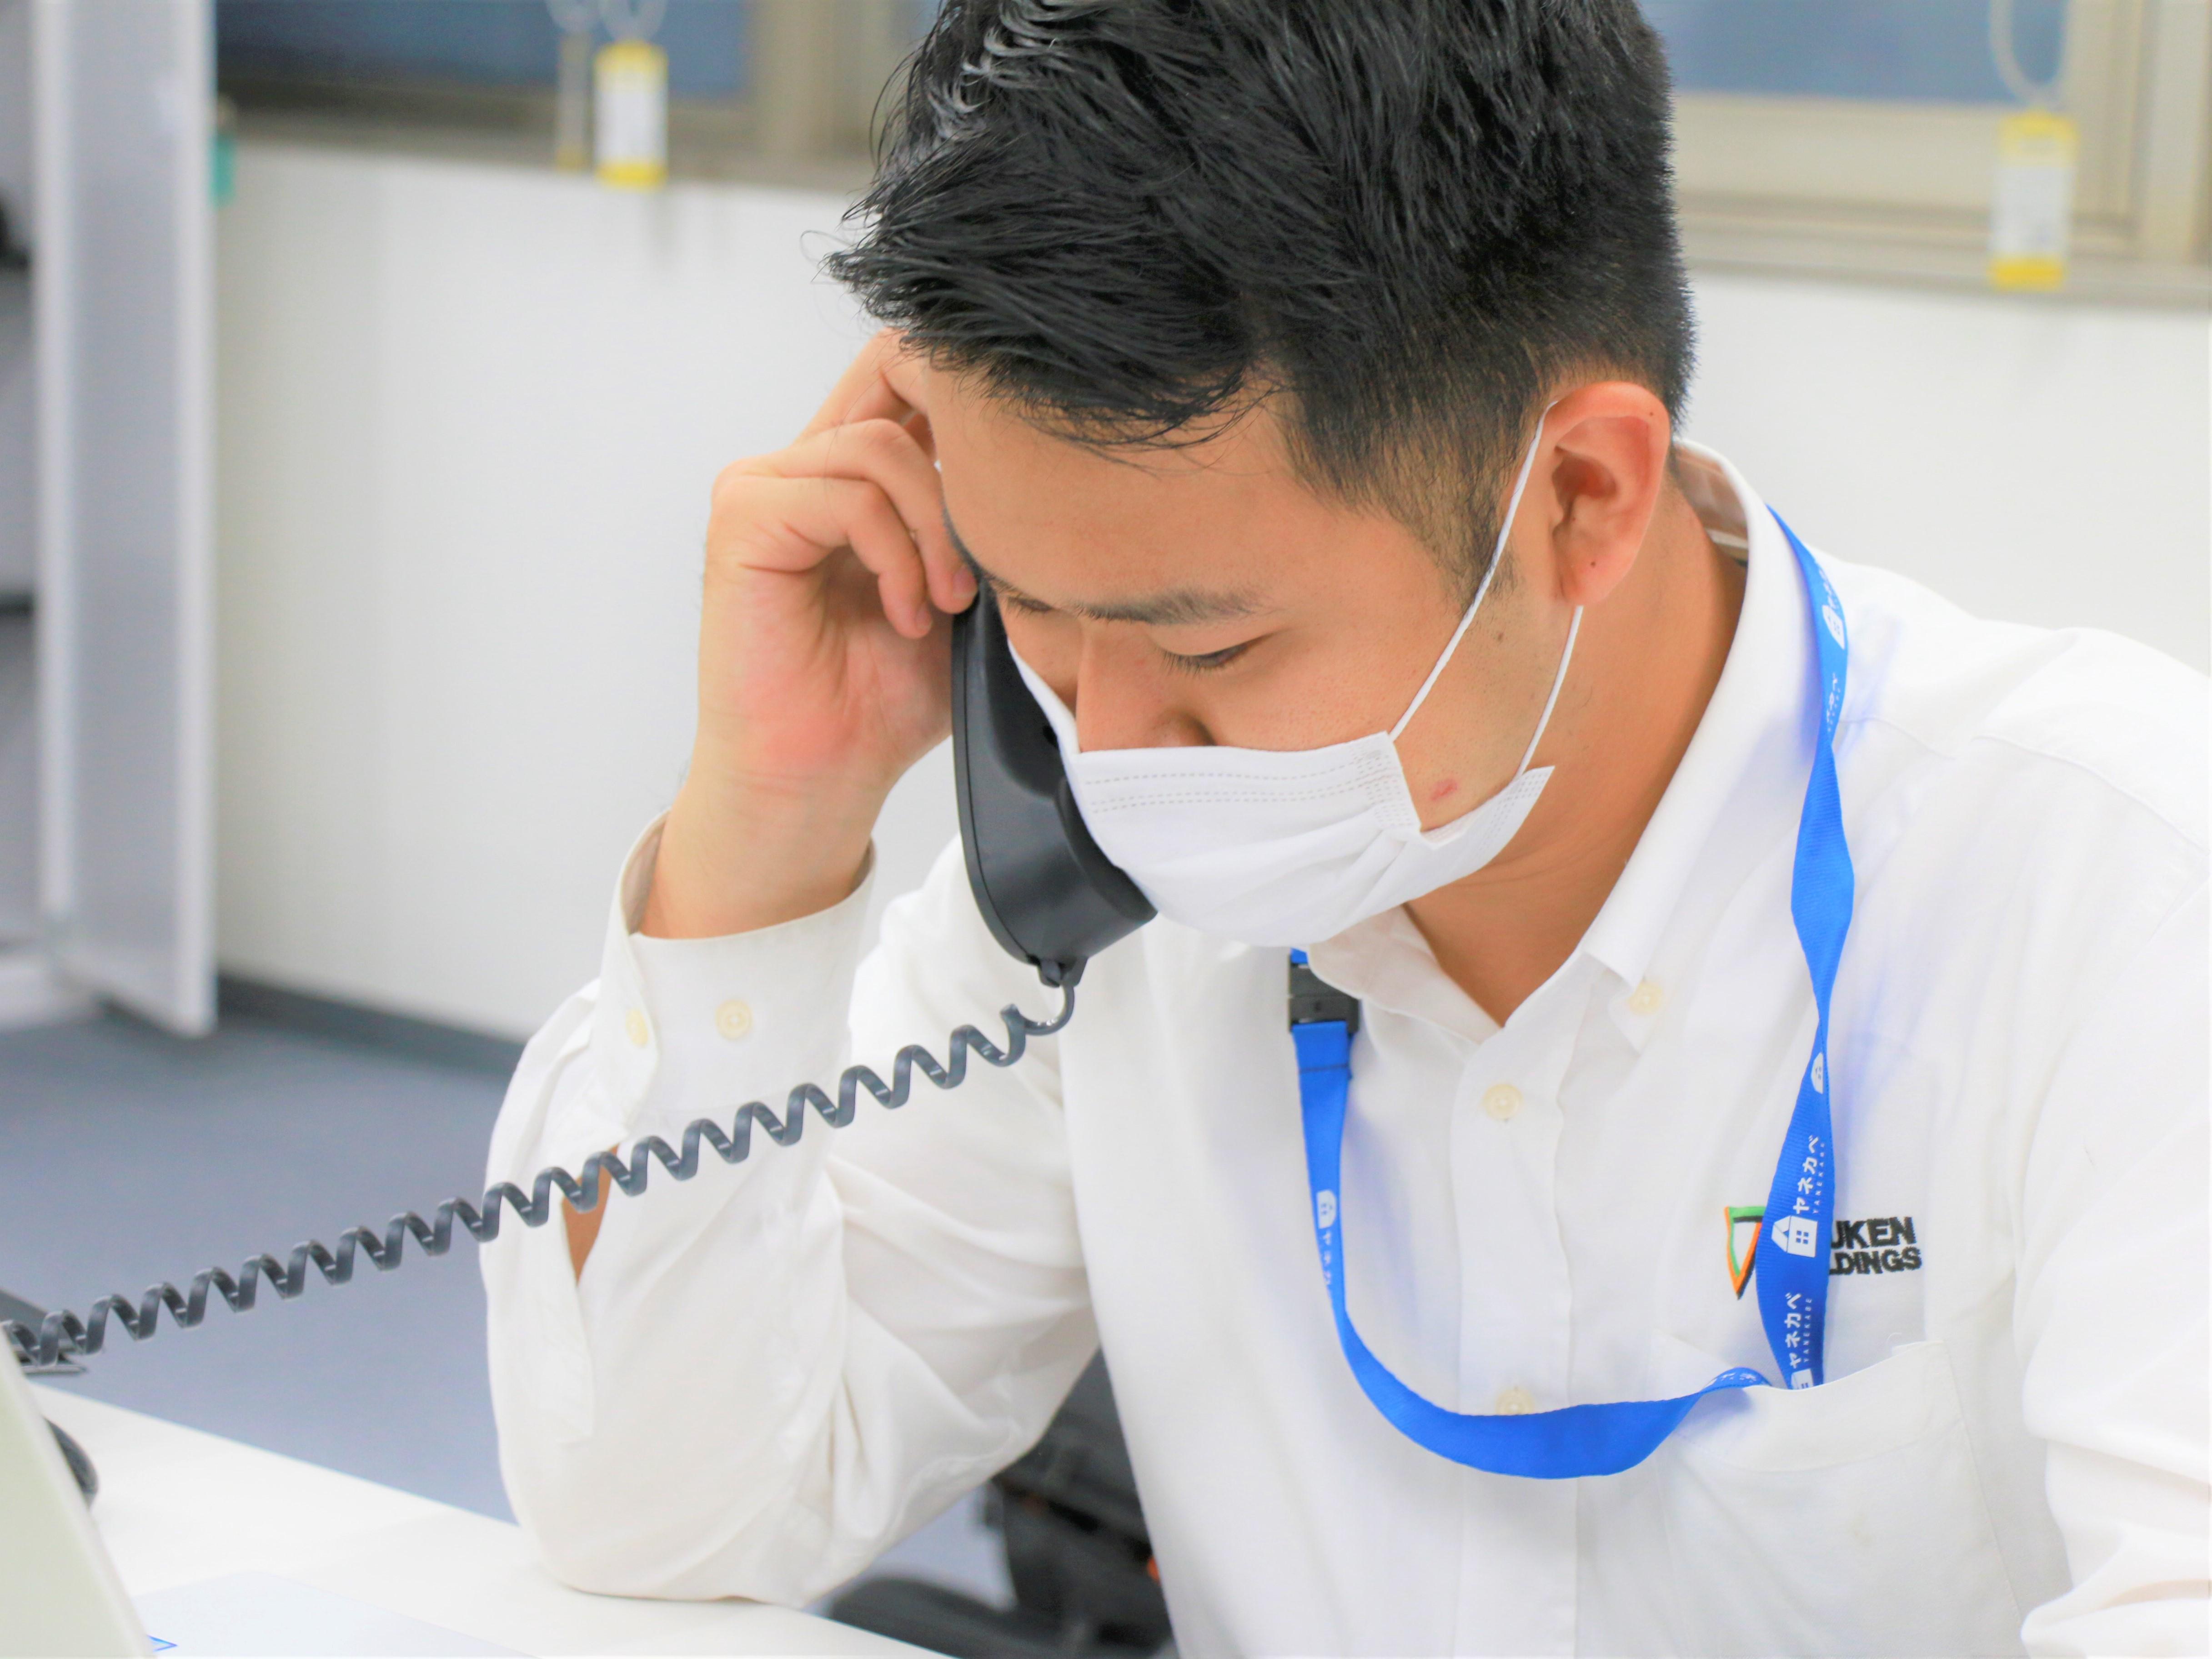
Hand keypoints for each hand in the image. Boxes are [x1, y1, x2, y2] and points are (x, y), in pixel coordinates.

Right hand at [642, 331, 974, 938]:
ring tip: (945, 605)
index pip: (912, 371)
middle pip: (898, 376)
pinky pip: (846, 494)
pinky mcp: (743, 514)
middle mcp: (805, 461)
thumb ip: (983, 518)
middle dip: (966, 468)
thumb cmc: (887, 696)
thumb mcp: (967, 590)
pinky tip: (907, 614)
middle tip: (986, 563)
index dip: (973, 404)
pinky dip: (895, 555)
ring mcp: (766, 482)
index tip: (1025, 492)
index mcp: (855, 471)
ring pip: (884, 447)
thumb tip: (1043, 458)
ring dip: (936, 531)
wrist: (822, 774)